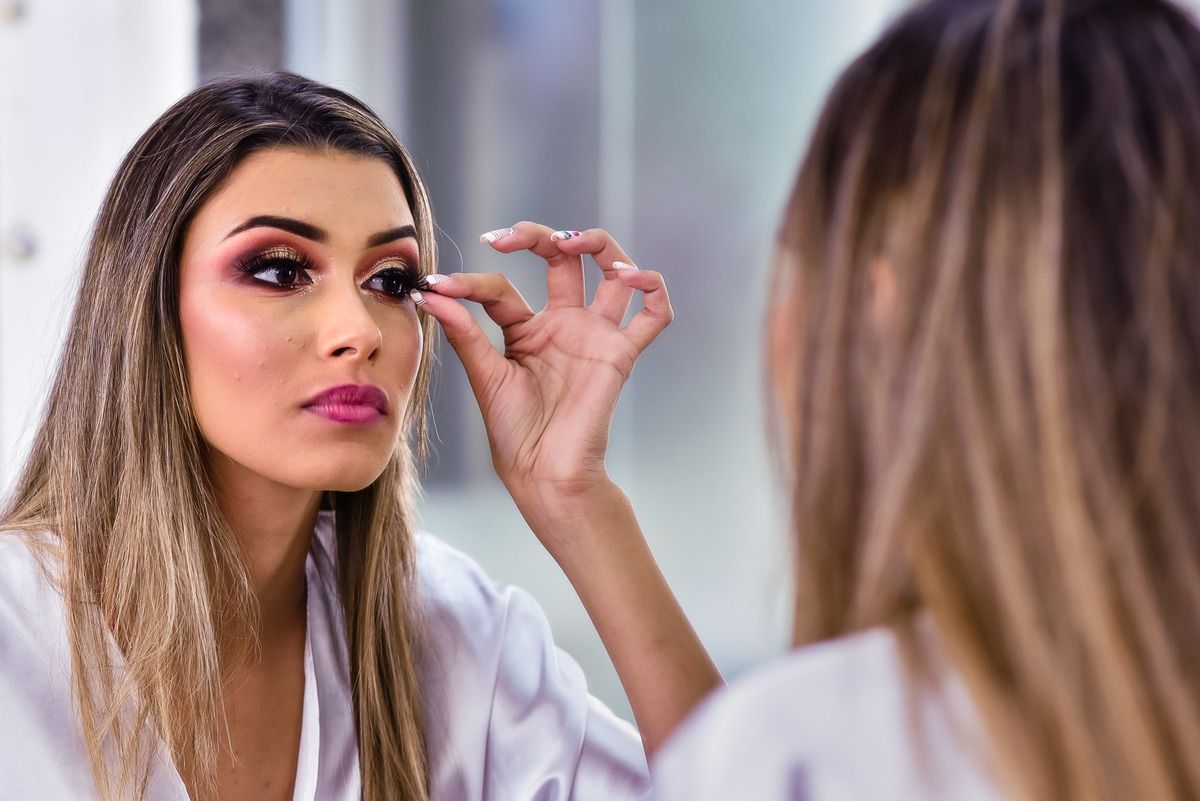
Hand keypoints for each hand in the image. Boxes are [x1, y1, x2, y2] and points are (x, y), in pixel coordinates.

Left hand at [416, 222, 671, 537]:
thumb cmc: (514, 434)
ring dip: (600, 246)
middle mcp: (565, 324)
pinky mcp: (620, 354)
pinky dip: (652, 286)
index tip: (438, 287)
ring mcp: (595, 336)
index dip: (471, 282)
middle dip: (540, 236)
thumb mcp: (484, 375)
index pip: (504, 287)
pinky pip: (653, 314)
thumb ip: (465, 332)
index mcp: (529, 330)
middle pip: (565, 259)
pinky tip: (629, 275)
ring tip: (573, 241)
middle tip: (509, 236)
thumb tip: (432, 293)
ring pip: (614, 271)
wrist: (542, 473)